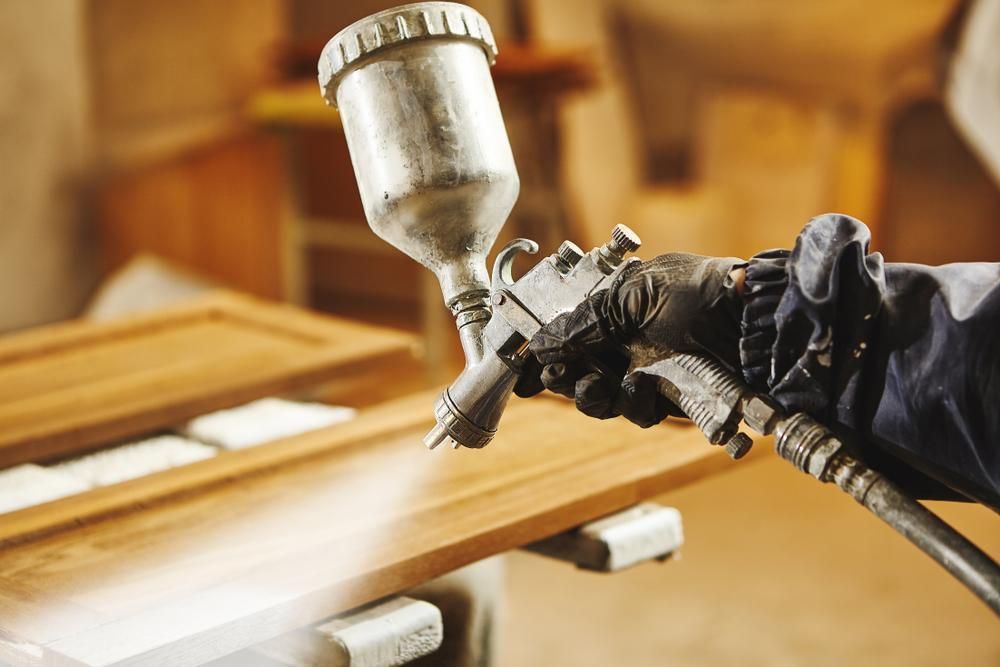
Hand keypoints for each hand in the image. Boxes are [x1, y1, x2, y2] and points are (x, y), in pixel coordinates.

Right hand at [514, 252, 745, 426]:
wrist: (758, 327)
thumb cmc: (702, 296)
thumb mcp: (635, 298)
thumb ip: (585, 322)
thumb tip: (541, 344)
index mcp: (619, 305)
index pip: (569, 330)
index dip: (544, 350)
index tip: (522, 369)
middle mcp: (629, 338)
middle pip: (578, 368)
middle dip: (563, 377)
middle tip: (557, 378)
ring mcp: (649, 369)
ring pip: (601, 396)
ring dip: (590, 396)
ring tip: (594, 387)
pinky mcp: (670, 397)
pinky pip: (635, 412)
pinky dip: (631, 405)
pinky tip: (639, 391)